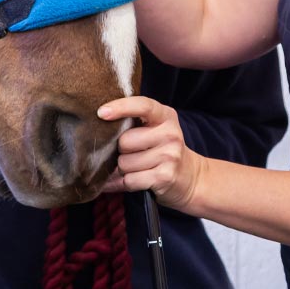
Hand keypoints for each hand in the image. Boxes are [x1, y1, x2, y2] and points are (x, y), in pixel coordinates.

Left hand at [97, 96, 203, 212]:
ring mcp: (170, 156)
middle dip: (121, 151)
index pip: (143, 106)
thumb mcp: (156, 128)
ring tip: (139, 167)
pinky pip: (130, 180)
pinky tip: (140, 179)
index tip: (101, 112)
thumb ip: (133, 122)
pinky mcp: (165, 177)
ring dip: (124, 169)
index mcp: (166, 116)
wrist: (191, 177)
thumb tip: (99, 120)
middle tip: (133, 153)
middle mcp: (170, 134)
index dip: (121, 107)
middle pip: (125, 141)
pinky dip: (128, 182)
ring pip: (125, 163)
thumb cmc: (162, 149)